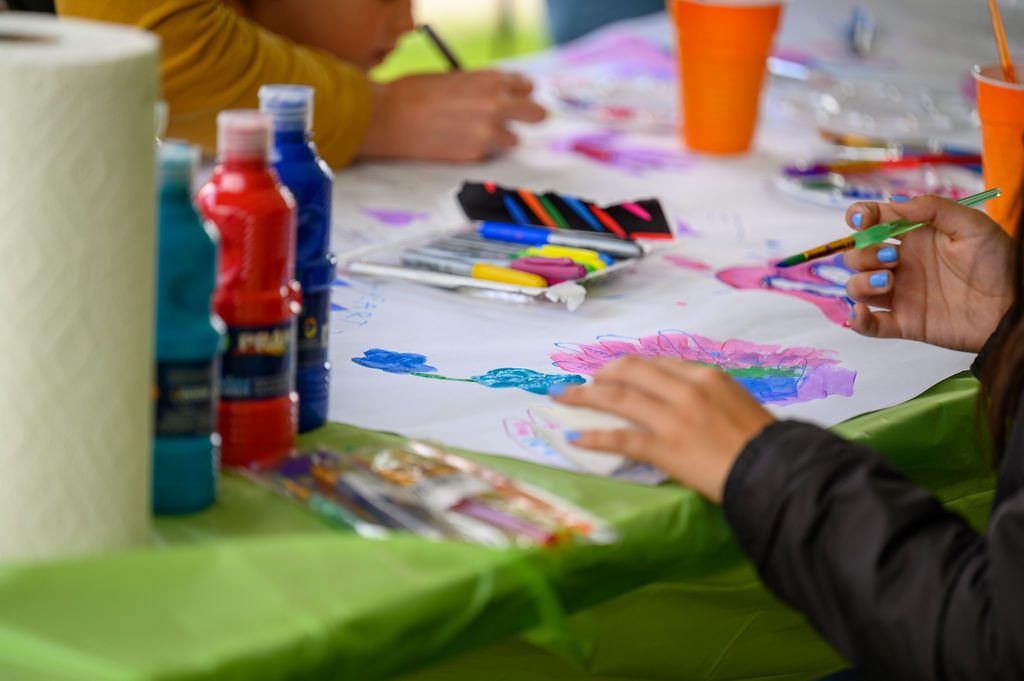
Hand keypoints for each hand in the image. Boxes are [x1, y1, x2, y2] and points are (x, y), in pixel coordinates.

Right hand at [359, 70, 546, 161]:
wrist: (388, 117)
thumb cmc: (413, 92)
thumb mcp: (453, 78)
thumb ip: (480, 87)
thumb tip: (497, 96)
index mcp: (490, 80)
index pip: (527, 87)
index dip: (522, 93)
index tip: (518, 98)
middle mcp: (495, 106)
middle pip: (537, 115)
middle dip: (531, 117)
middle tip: (523, 120)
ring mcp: (487, 133)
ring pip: (512, 141)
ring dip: (500, 138)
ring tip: (475, 134)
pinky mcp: (475, 156)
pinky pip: (487, 155)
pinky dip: (477, 151)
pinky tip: (455, 142)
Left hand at [554, 356, 774, 502]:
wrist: (776, 471)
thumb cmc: (763, 443)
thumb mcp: (737, 403)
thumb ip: (707, 395)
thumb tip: (680, 397)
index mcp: (705, 376)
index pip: (657, 363)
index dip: (629, 366)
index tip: (614, 371)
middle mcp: (686, 389)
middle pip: (631, 372)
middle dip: (602, 374)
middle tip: (585, 382)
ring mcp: (673, 417)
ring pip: (617, 398)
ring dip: (585, 396)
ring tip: (564, 398)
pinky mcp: (665, 448)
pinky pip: (621, 438)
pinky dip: (595, 437)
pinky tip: (578, 438)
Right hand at [844, 195, 1013, 352]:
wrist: (1014, 304)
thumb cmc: (999, 261)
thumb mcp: (972, 224)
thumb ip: (932, 208)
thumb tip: (893, 205)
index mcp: (914, 237)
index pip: (873, 222)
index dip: (860, 217)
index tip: (863, 220)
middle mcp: (901, 264)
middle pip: (858, 256)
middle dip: (864, 254)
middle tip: (892, 258)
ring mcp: (901, 294)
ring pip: (857, 287)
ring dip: (862, 282)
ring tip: (889, 282)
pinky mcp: (904, 323)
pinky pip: (869, 325)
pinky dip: (857, 320)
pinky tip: (862, 314)